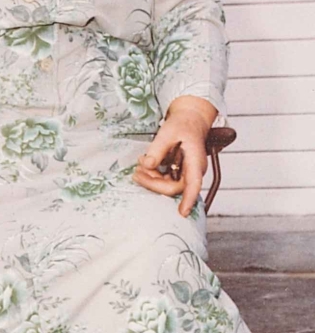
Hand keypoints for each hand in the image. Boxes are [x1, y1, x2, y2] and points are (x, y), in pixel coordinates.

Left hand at [133, 96, 216, 216]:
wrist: (189, 120)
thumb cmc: (182, 125)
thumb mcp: (167, 133)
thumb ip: (157, 150)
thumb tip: (147, 165)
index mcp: (195, 162)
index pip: (193, 185)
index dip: (188, 200)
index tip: (183, 213)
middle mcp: (192, 171)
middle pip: (173, 188)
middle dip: (153, 183)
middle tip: (137, 172)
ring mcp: (185, 173)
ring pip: (166, 185)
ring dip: (150, 178)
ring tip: (140, 162)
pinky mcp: (177, 173)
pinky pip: (163, 179)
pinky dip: (152, 174)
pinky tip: (146, 161)